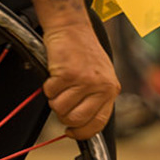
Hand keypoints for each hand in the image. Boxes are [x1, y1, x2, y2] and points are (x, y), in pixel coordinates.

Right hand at [41, 22, 118, 139]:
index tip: (71, 132)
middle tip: (60, 101)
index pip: (98, 123)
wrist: (71, 27)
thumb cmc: (82, 51)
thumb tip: (79, 123)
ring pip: (60, 107)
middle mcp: (101, 87)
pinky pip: (50, 92)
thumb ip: (94, 98)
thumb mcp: (98, 75)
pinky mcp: (68, 73)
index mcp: (111, 90)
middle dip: (62, 114)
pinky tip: (55, 73)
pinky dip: (47, 85)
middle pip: (75, 119)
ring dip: (54, 97)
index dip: (82, 132)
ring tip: (59, 83)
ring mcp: (85, 80)